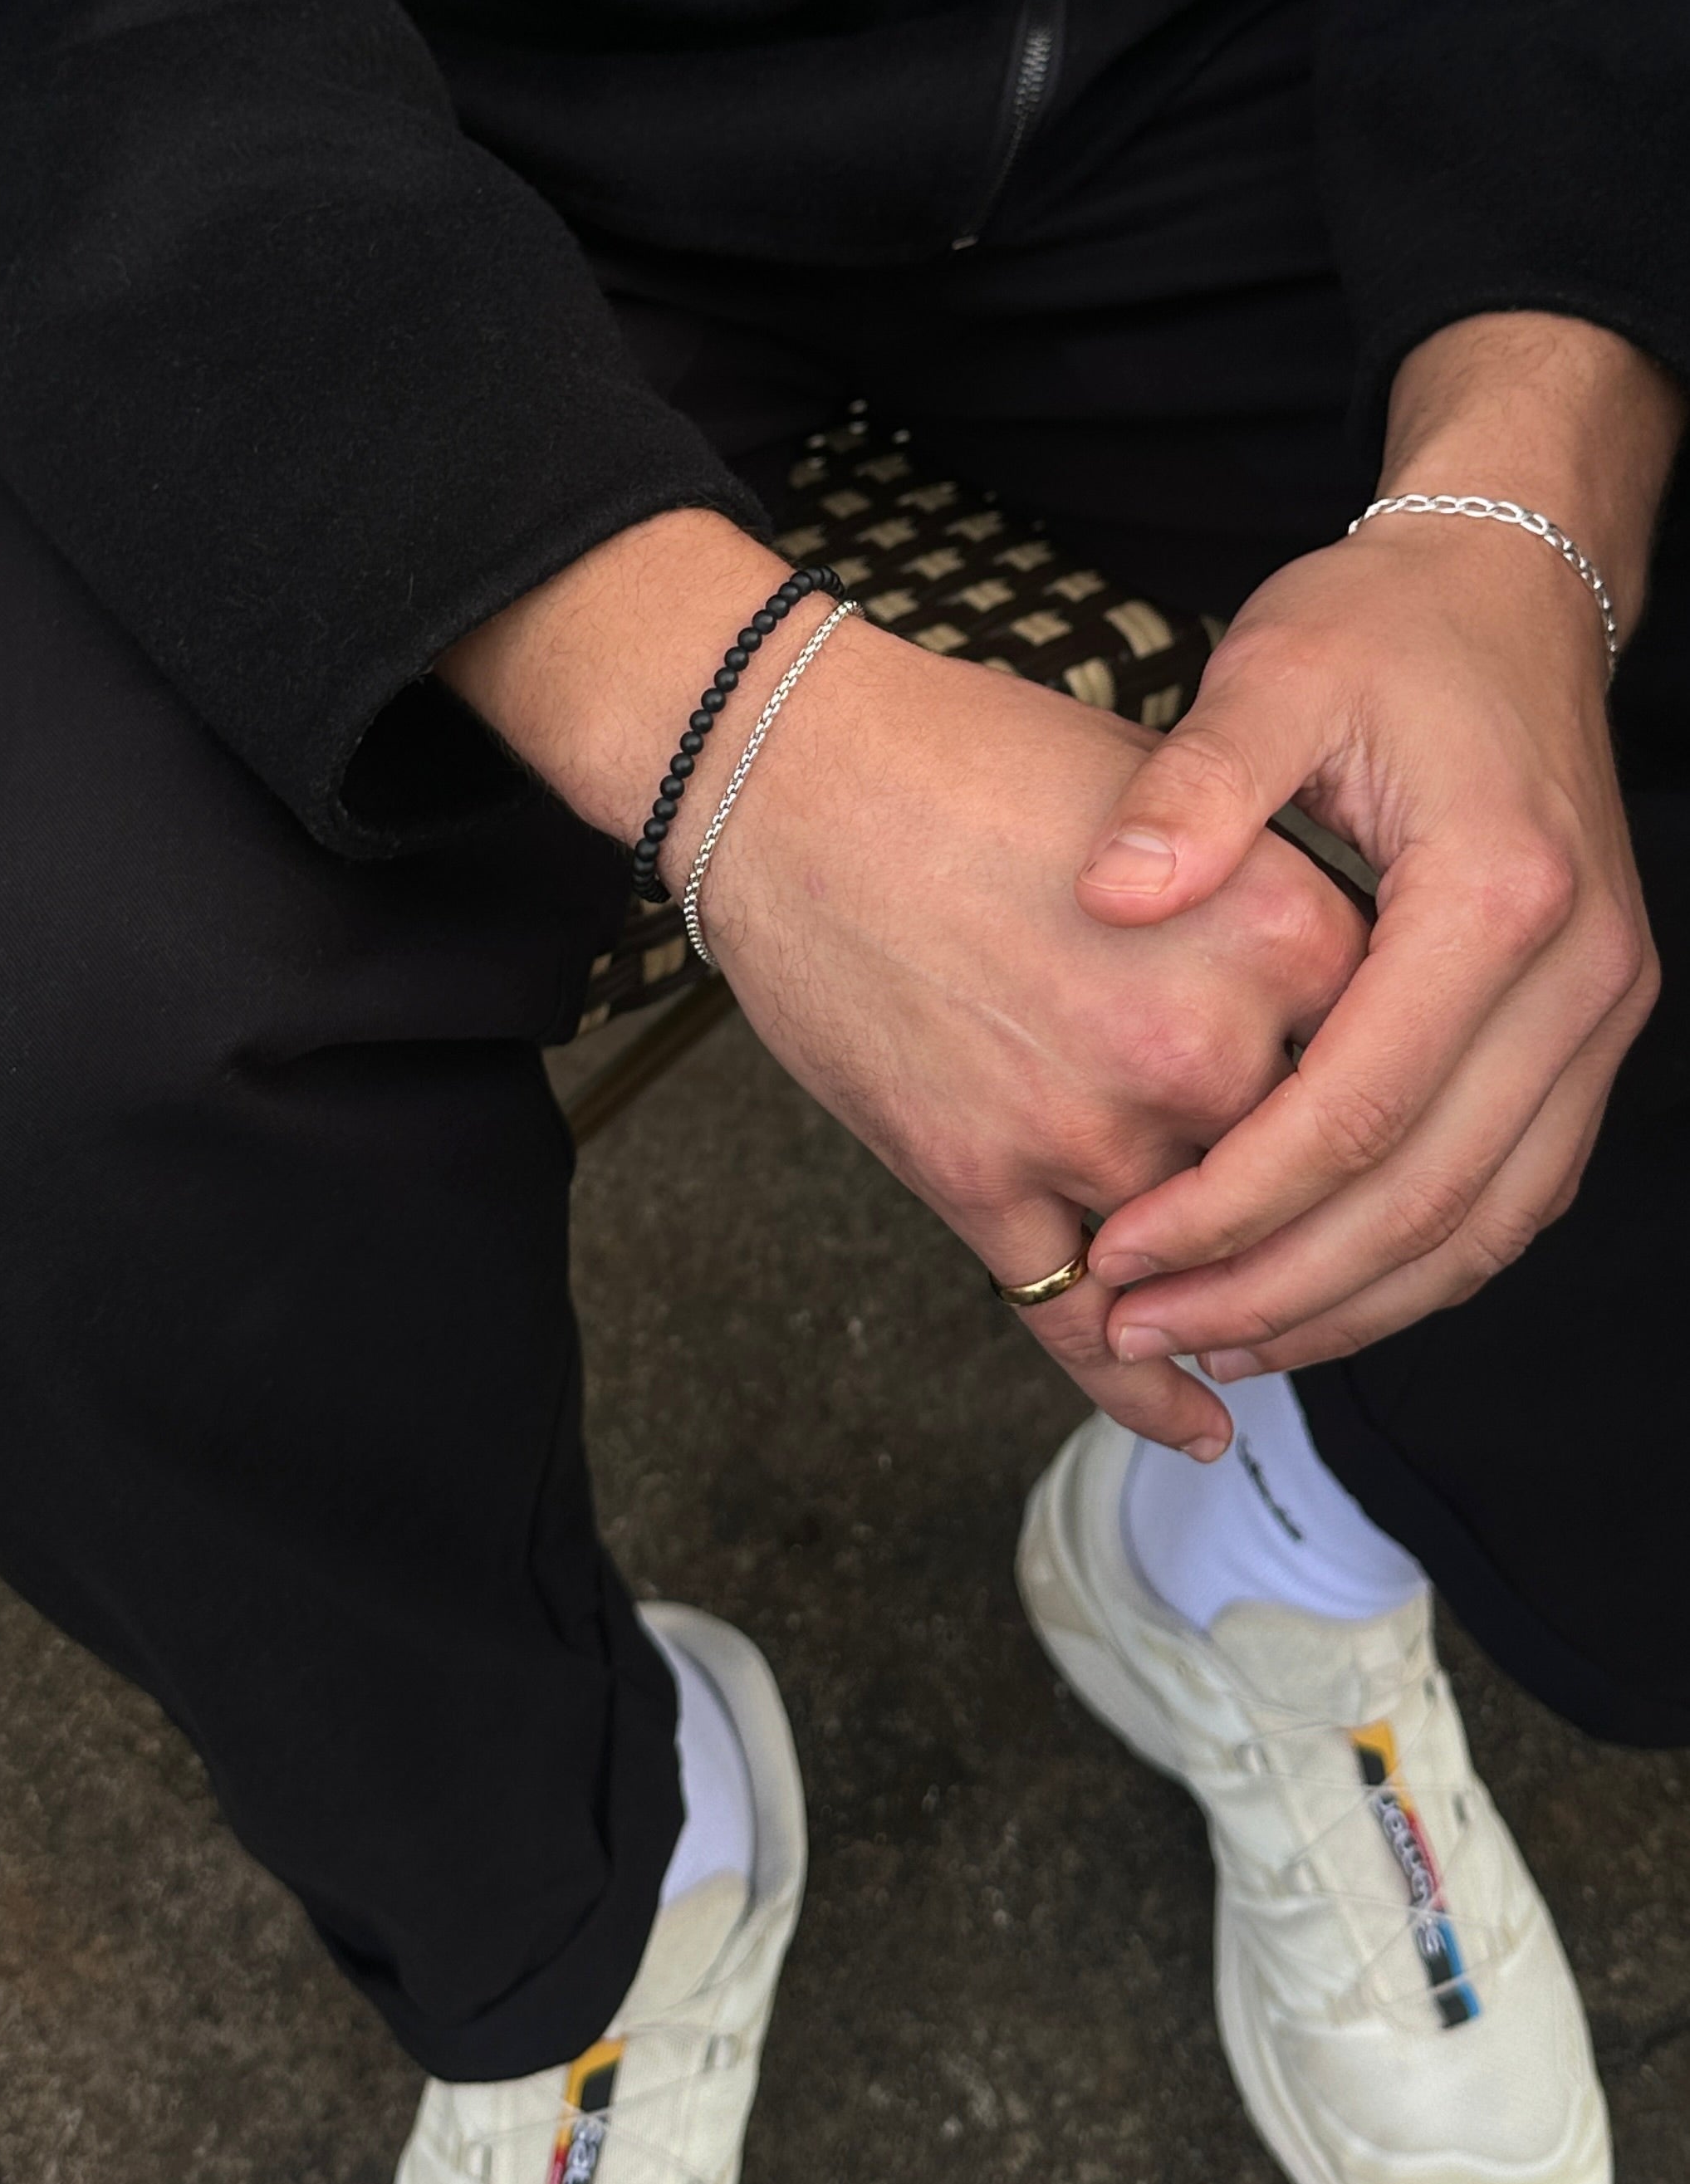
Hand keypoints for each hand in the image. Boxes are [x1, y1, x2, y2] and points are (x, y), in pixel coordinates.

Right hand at [688, 620, 1366, 1450]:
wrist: (790, 778)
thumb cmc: (973, 761)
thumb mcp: (1176, 801)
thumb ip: (1268, 907)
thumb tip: (1344, 1001)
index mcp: (1277, 927)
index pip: (1392, 1061)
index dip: (1381, 1089)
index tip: (1373, 1105)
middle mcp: (1201, 1042)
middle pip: (1307, 1174)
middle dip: (1302, 1195)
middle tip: (1311, 1208)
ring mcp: (1086, 1125)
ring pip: (1201, 1258)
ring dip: (1228, 1293)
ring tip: (1261, 1320)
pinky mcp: (978, 1181)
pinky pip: (1084, 1326)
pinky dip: (1144, 1388)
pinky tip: (1196, 1422)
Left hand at [1078, 313, 1680, 1377]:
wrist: (1510, 587)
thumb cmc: (1382, 628)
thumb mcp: (1274, 673)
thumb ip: (1192, 789)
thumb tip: (1111, 896)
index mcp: (1496, 895)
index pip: (1361, 1108)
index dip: (1235, 1203)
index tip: (1120, 1256)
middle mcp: (1577, 977)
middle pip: (1430, 1200)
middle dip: (1278, 1287)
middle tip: (1145, 1333)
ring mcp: (1599, 1014)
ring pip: (1487, 1223)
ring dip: (1350, 1302)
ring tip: (1214, 1341)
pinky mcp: (1588, 1032)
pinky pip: (1514, 1191)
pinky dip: (1416, 1261)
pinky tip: (1310, 1289)